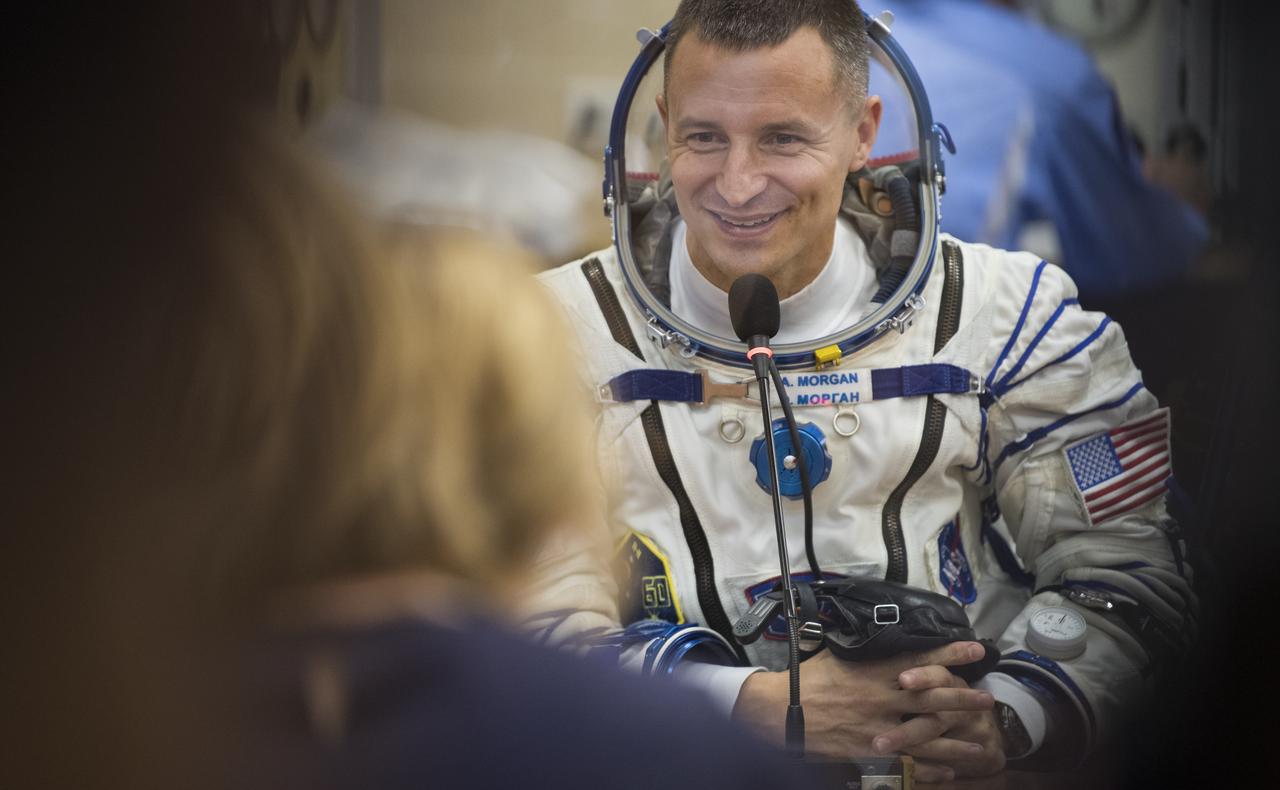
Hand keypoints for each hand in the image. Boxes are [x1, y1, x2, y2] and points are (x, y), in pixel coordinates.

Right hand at [732, 641, 993, 781]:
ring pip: (928, 735)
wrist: (782, 711)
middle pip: (933, 698)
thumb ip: (867, 655)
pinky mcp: (870, 751)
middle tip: (987, 701)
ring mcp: (879, 727)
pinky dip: (931, 768)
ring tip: (981, 746)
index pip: (921, 659)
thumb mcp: (839, 657)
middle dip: (963, 699)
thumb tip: (887, 648)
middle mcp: (883, 697)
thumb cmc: (808, 680)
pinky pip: (908, 761)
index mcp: (875, 671)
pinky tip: (949, 771)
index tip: (975, 649)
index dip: (951, 654)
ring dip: (957, 741)